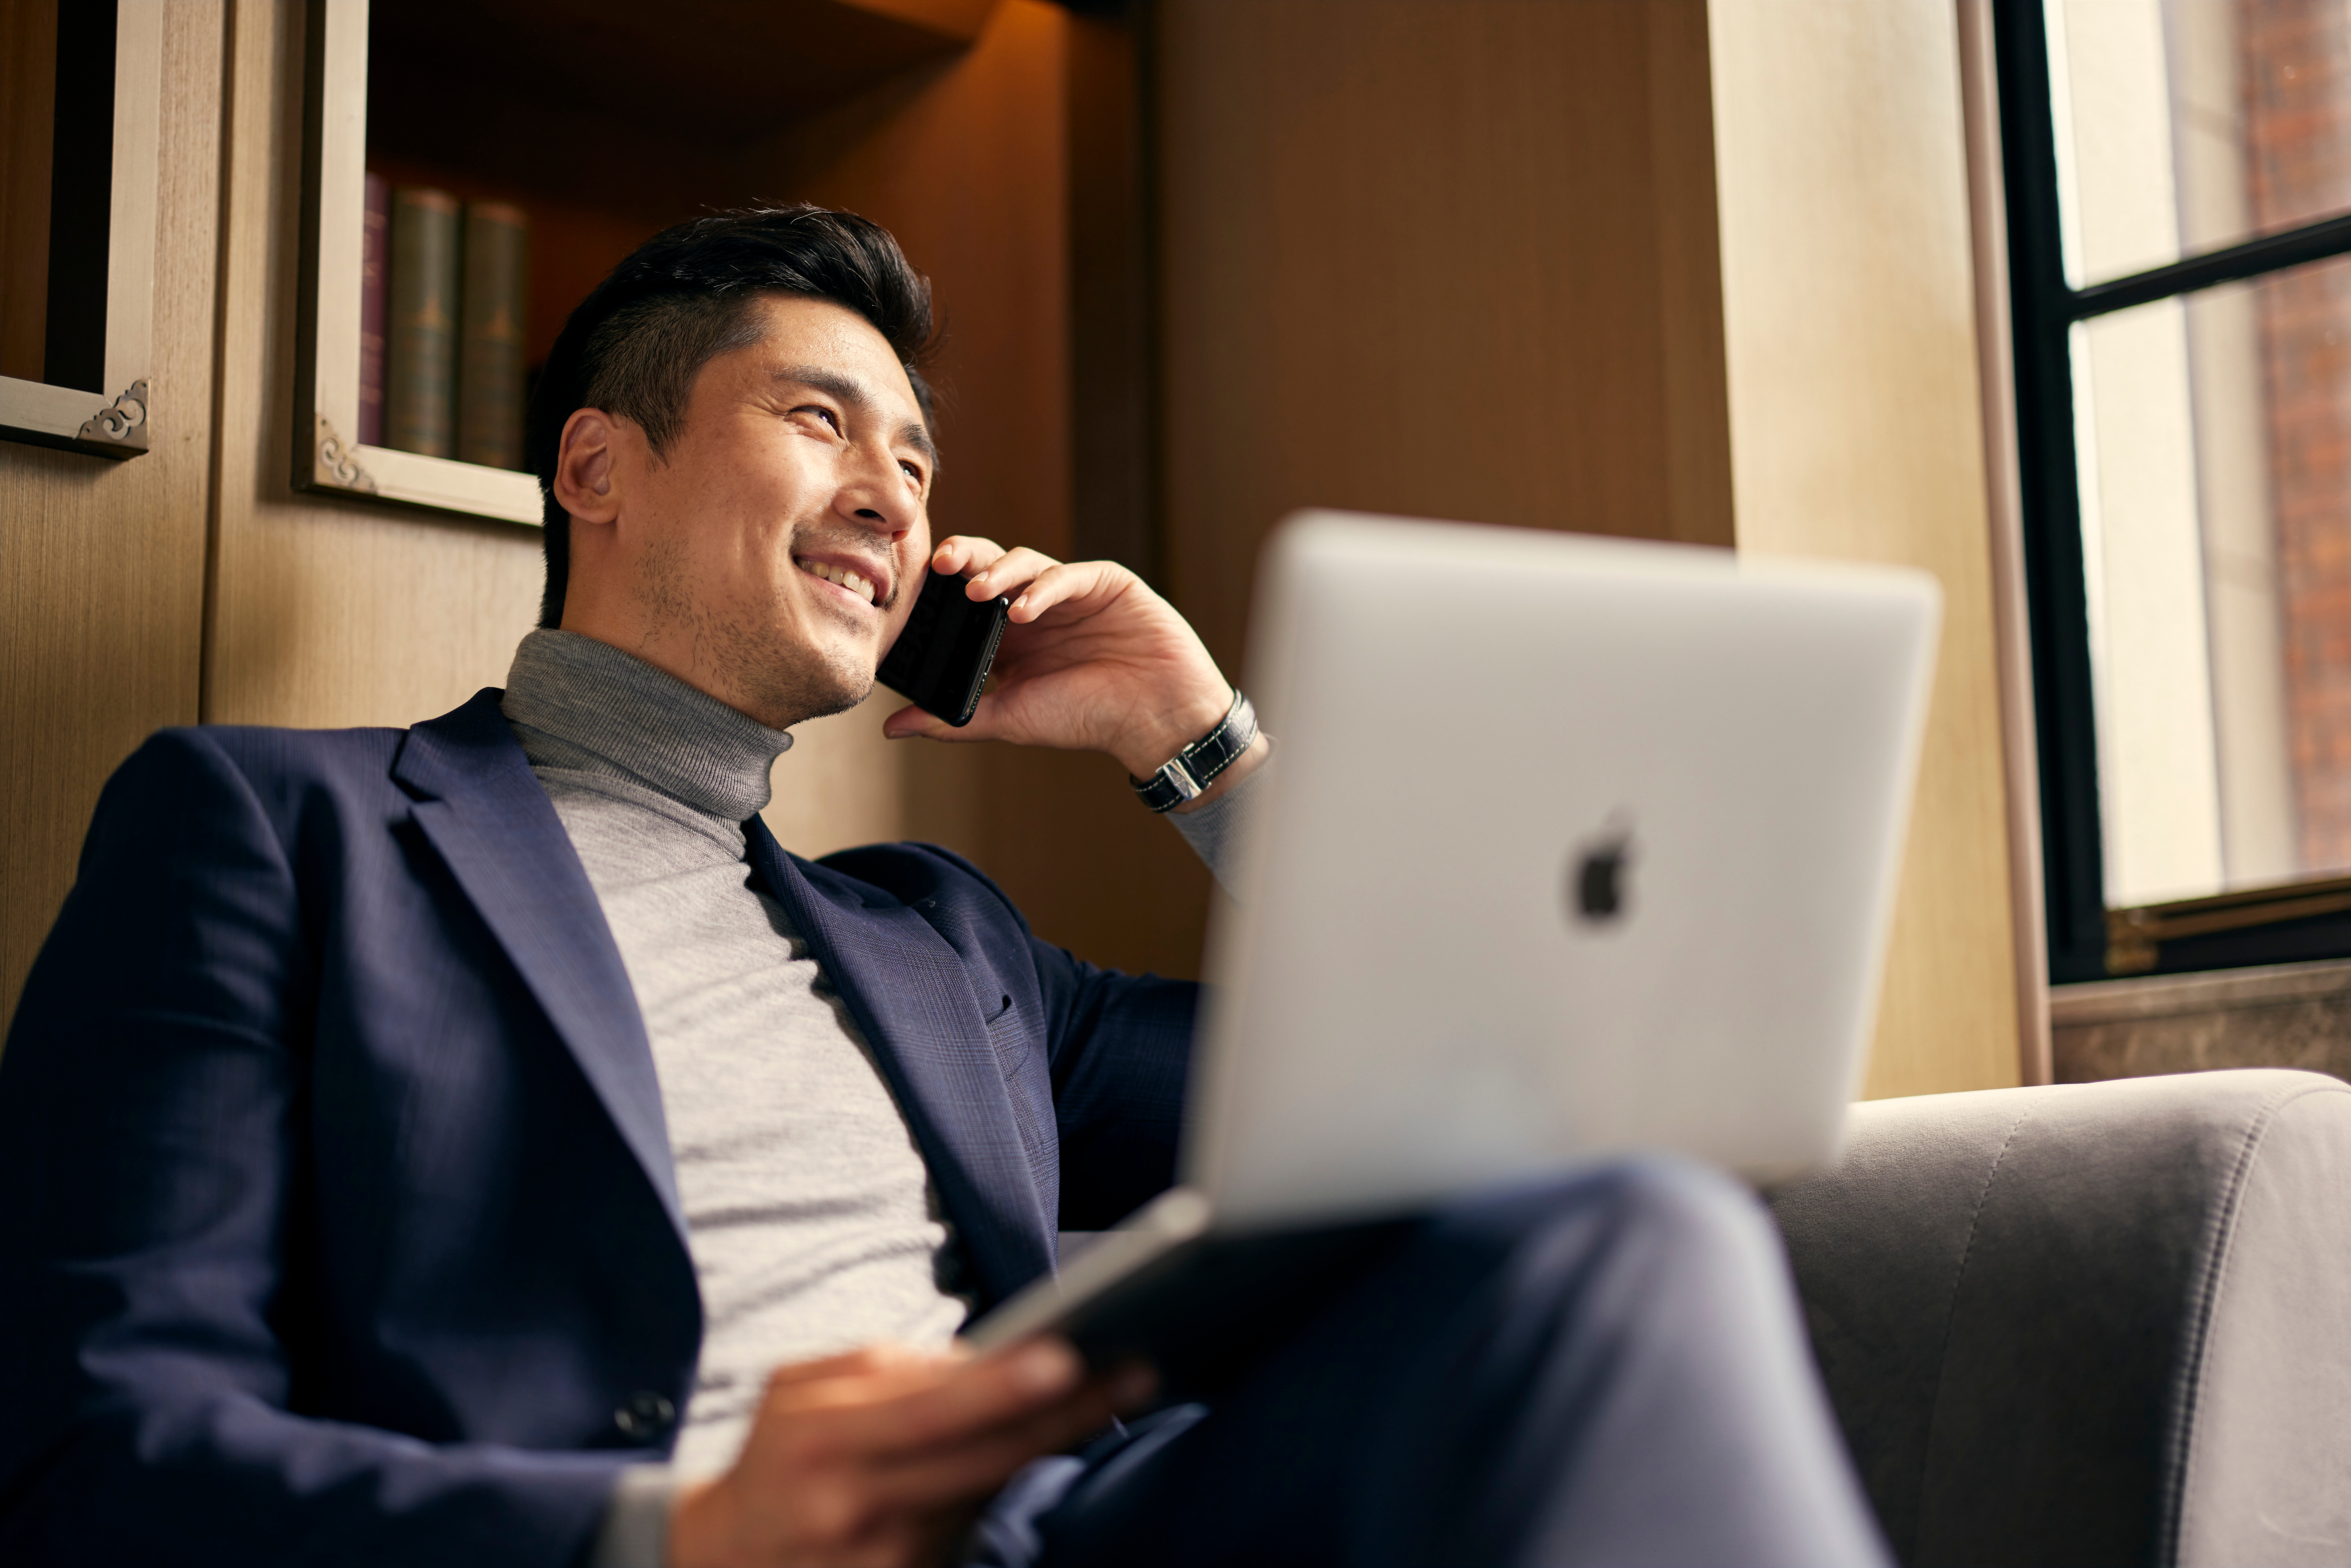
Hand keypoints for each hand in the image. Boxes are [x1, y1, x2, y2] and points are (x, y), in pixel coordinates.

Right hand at [668, 1338, 1151, 1567]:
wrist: (725, 1560)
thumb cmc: (777, 1455)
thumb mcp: (801, 1391)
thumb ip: (886, 1369)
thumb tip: (981, 1359)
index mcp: (822, 1440)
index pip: (930, 1412)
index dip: (1000, 1388)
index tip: (1066, 1357)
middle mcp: (856, 1507)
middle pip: (984, 1460)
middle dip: (1068, 1414)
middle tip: (1138, 1369)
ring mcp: (886, 1560)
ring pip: (993, 1492)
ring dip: (1054, 1445)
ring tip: (1112, 1391)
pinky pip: (980, 1528)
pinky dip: (1016, 1487)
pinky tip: (1052, 1449)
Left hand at [880, 538, 1268, 799]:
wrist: (1154, 718)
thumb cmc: (1087, 719)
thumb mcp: (1010, 718)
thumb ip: (953, 719)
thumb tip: (890, 729)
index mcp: (1010, 636)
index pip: (965, 599)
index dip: (939, 591)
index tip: (911, 593)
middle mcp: (1035, 607)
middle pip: (989, 567)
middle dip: (962, 560)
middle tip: (938, 565)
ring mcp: (1070, 592)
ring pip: (1024, 562)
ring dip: (997, 573)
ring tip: (977, 593)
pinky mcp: (1104, 582)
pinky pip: (1067, 575)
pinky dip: (1042, 589)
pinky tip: (1023, 611)